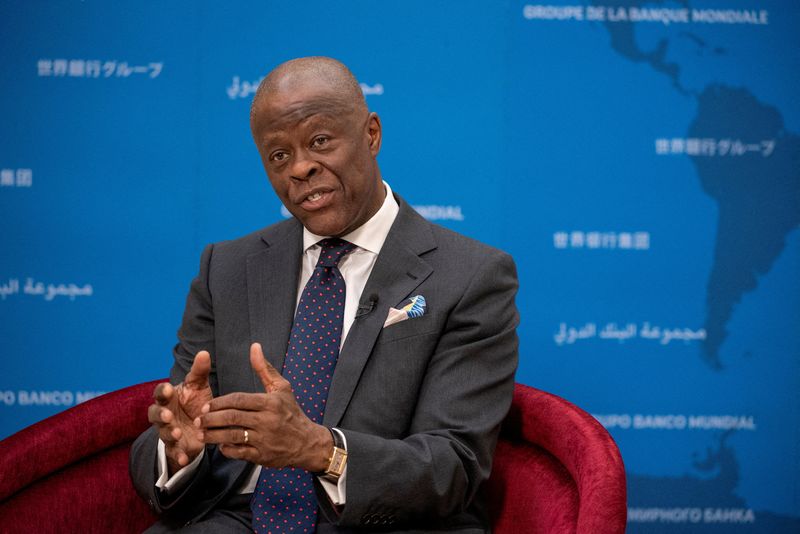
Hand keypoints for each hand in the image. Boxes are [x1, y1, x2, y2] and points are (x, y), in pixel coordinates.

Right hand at [147, 351, 212, 474]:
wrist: (201, 426)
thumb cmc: (196, 402)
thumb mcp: (198, 387)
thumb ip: (199, 372)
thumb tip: (204, 353)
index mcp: (168, 398)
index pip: (159, 393)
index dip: (162, 392)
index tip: (168, 390)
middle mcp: (164, 415)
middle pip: (154, 415)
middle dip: (160, 415)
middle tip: (168, 415)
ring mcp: (168, 432)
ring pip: (162, 434)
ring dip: (168, 434)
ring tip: (177, 433)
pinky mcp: (176, 447)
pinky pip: (174, 453)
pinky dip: (178, 455)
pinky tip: (184, 458)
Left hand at [196, 343, 331, 471]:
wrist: (307, 442)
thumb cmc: (291, 412)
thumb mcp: (282, 388)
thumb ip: (264, 368)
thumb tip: (254, 347)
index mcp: (270, 403)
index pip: (239, 400)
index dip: (220, 403)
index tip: (207, 405)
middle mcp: (267, 421)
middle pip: (233, 418)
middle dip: (212, 419)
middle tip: (198, 420)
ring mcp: (265, 439)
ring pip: (233, 436)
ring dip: (213, 436)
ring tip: (201, 434)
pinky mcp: (263, 456)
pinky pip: (239, 453)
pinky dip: (227, 449)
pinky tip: (220, 445)